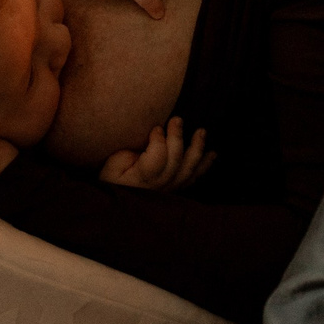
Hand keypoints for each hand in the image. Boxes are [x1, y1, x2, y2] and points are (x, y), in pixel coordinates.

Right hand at [98, 118, 214, 189]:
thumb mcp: (113, 164)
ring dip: (197, 149)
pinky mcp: (175, 189)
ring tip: (201, 132)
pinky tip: (211, 154)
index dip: (159, 141)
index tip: (156, 126)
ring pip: (188, 170)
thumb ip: (130, 152)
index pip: (157, 159)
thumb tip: (153, 136)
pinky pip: (193, 178)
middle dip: (177, 137)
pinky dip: (203, 166)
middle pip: (175, 162)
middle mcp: (159, 187)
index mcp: (141, 179)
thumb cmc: (112, 177)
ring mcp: (170, 190)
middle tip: (177, 119)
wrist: (116, 204)